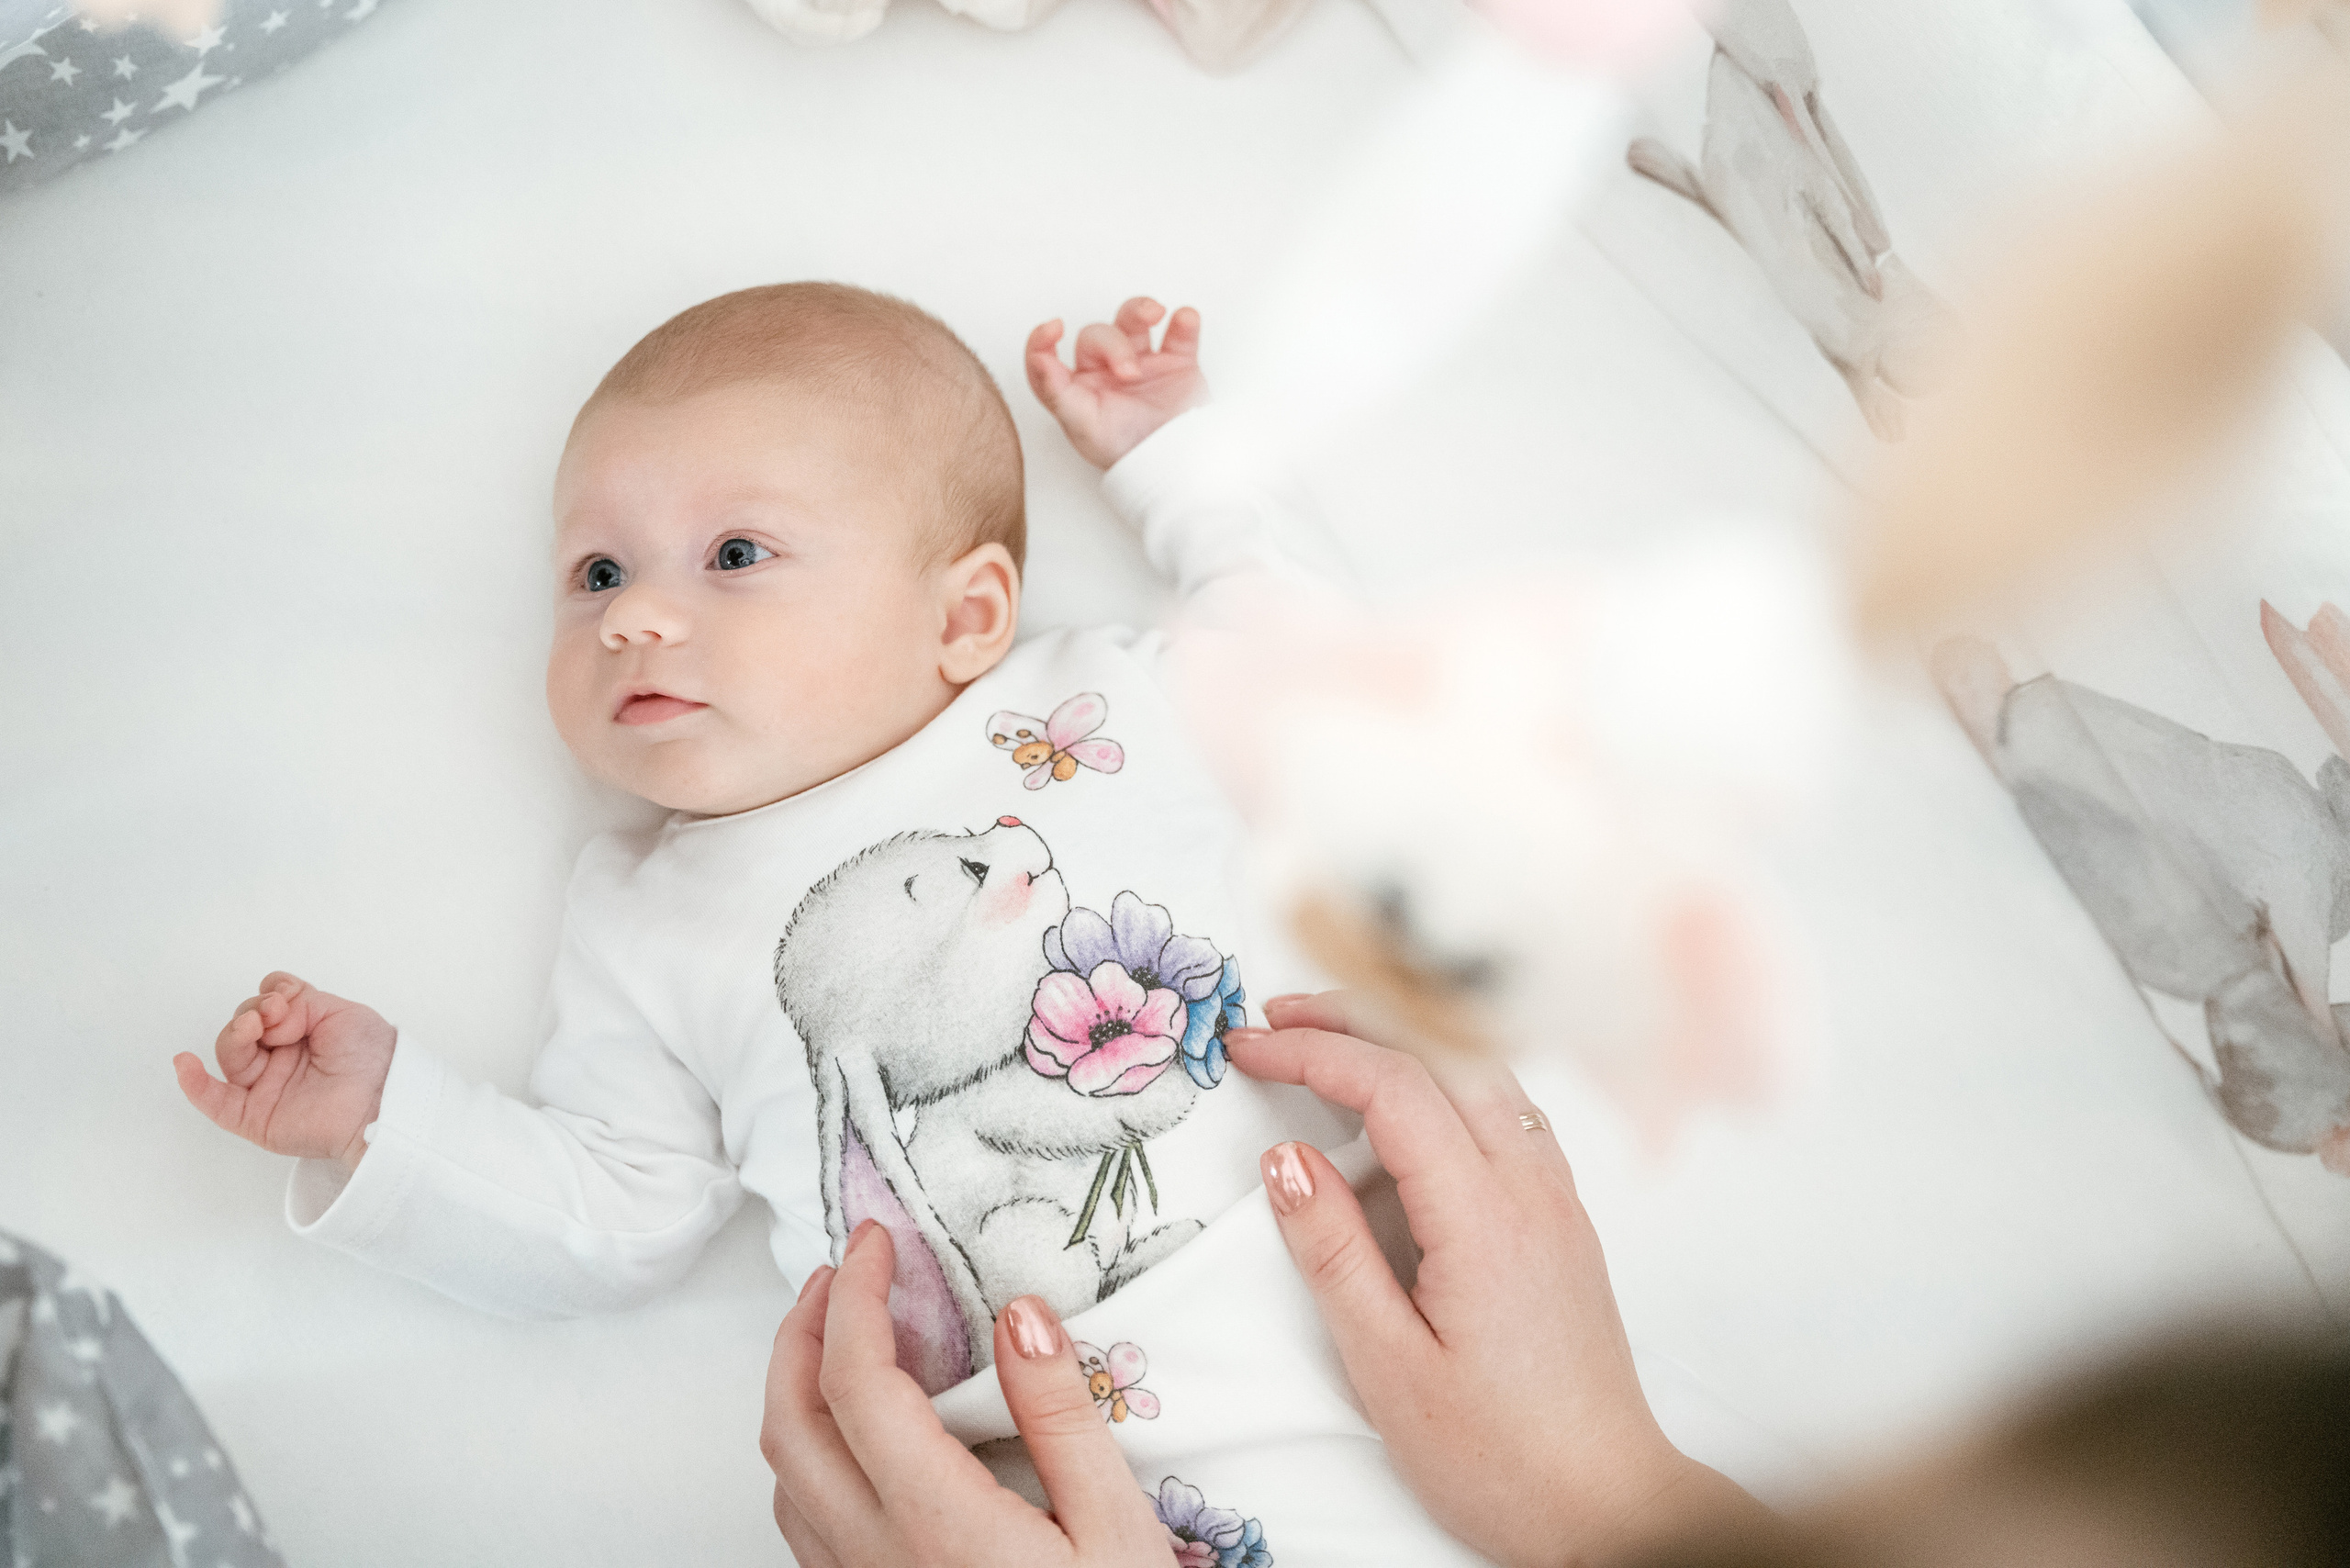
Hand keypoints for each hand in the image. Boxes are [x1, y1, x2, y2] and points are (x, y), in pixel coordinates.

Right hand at [173, 972, 395, 1174]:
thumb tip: (270, 1009)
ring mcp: (267, 1088)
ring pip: (230, 1055)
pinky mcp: (257, 1117)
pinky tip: (184, 1064)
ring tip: (256, 1027)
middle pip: (243, 1028)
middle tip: (277, 1012)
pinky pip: (215, 1103)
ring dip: (236, 1034)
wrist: (385, 1098)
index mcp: (301, 1033)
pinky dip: (194, 1084)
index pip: (265, 1007)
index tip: (286, 997)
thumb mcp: (339, 1011)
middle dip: (253, 1012)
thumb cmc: (373, 1056)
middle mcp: (281, 1059)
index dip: (269, 995)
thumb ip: (300, 1000)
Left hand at [762, 1221, 1175, 1567]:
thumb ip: (1063, 1418)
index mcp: (935, 1522)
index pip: (855, 1380)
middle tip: (843, 1271)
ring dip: (796, 1390)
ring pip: (784, 1477)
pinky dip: (811, 1452)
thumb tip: (1019, 1316)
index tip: (878, 1239)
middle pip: (788, 1421)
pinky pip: (805, 1524)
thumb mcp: (1118, 1531)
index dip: (857, 1294)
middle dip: (801, 1328)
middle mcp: (875, 1556)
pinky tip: (858, 1438)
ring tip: (842, 1336)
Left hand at [1025, 297, 1205, 469]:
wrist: (1176, 465)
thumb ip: (1057, 392)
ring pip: (1133, 320)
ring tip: (1155, 315)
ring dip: (1140, 311)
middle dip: (1114, 345)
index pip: (1049, 357)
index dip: (1044, 340)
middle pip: (1098, 335)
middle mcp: (1106, 371)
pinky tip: (1183, 319)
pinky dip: (1184, 321)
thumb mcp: (1083, 427)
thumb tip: (1038, 359)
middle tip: (1130, 373)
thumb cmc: (1127, 451)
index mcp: (1078, 387)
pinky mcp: (1177, 364)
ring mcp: (1143, 363)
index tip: (1052, 329)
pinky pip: (1179, 332)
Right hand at [1226, 992, 1764, 1567]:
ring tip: (1327, 1040)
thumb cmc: (1499, 1456)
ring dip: (1402, 1038)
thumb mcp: (1388, 1366)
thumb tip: (1284, 1159)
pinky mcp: (1562, 1217)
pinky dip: (1445, 1075)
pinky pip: (1507, 1108)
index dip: (1311, 1051)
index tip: (1245, 1048)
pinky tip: (1407, 1100)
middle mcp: (1532, 1187)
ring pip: (1482, 1069)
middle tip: (1272, 1018)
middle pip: (1441, 1050)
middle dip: (1352, 1017)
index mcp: (1484, 1218)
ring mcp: (1556, 1196)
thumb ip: (1333, 1253)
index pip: (1393, 1086)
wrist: (1607, 1507)